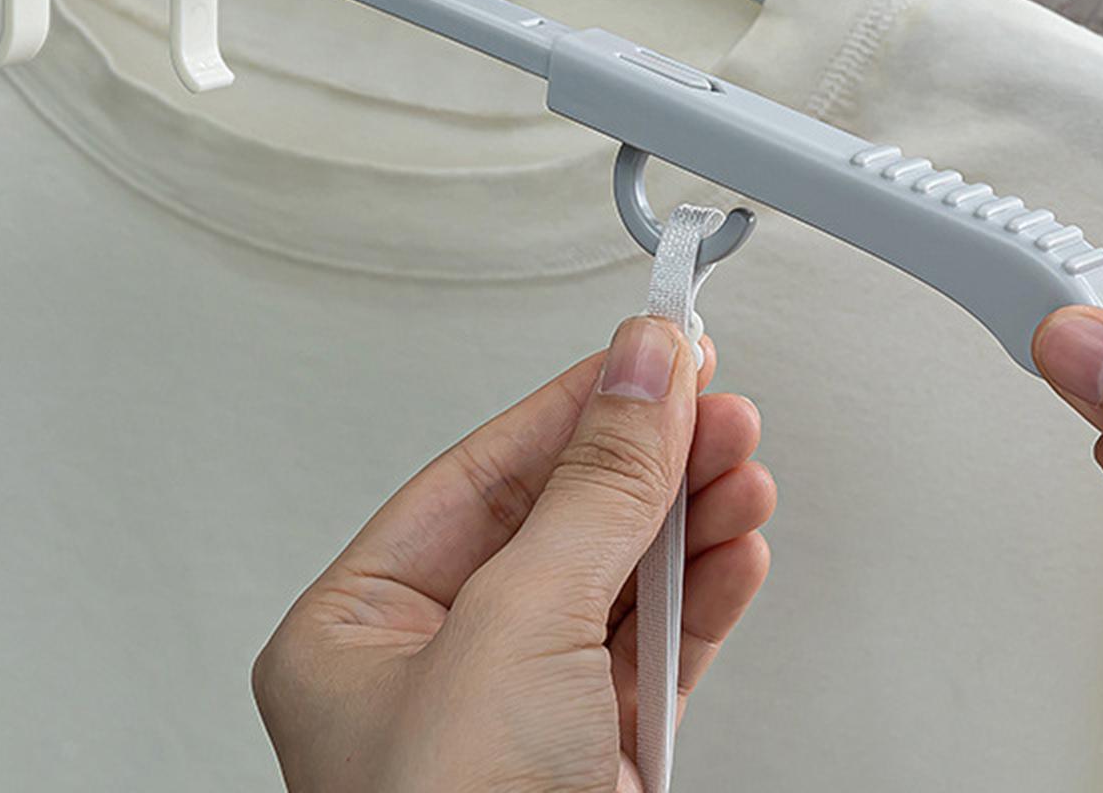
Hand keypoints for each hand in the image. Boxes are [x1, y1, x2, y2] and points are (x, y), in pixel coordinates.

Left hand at [253, 316, 774, 791]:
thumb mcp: (518, 627)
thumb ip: (590, 491)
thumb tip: (636, 374)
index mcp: (362, 629)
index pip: (484, 473)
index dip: (574, 402)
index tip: (646, 351)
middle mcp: (435, 672)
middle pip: (560, 520)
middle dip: (646, 459)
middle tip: (710, 399)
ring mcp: (520, 721)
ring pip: (617, 582)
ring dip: (689, 519)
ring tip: (741, 464)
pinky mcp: (595, 768)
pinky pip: (656, 656)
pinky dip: (703, 598)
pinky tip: (735, 548)